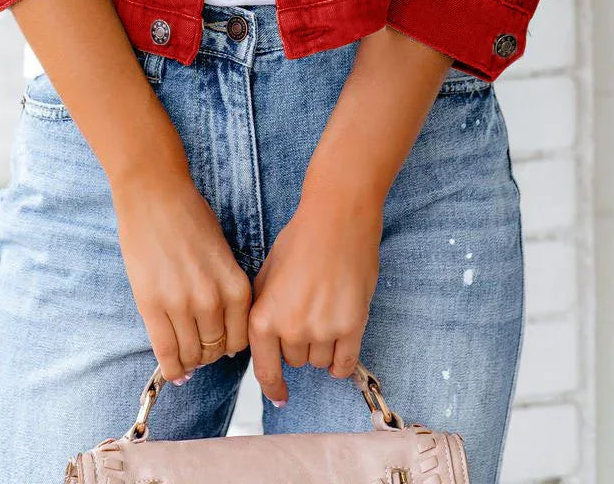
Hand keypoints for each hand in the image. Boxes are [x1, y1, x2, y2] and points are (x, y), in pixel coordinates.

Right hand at [113, 168, 251, 384]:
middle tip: (200, 350)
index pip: (241, 339)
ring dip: (189, 360)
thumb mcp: (222, 254)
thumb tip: (223, 327)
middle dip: (209, 354)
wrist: (154, 194)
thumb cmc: (189, 217)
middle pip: (216, 349)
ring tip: (185, 357)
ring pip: (191, 354)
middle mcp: (213, 300)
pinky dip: (171, 366)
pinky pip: (165, 351)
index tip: (221, 344)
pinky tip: (173, 371)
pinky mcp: (152, 306)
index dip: (230, 346)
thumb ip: (226, 290)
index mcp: (235, 286)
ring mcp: (181, 305)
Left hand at [248, 190, 382, 406]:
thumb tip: (261, 342)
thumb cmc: (300, 239)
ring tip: (325, 312)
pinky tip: (340, 347)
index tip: (280, 395)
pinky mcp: (352, 327)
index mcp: (264, 317)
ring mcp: (323, 330)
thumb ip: (262, 310)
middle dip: (297, 344)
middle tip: (306, 312)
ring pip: (318, 361)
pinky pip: (344, 363)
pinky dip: (341, 361)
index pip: (265, 370)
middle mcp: (291, 329)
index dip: (273, 386)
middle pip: (294, 361)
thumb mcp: (267, 274)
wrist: (337, 219)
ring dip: (320, 346)